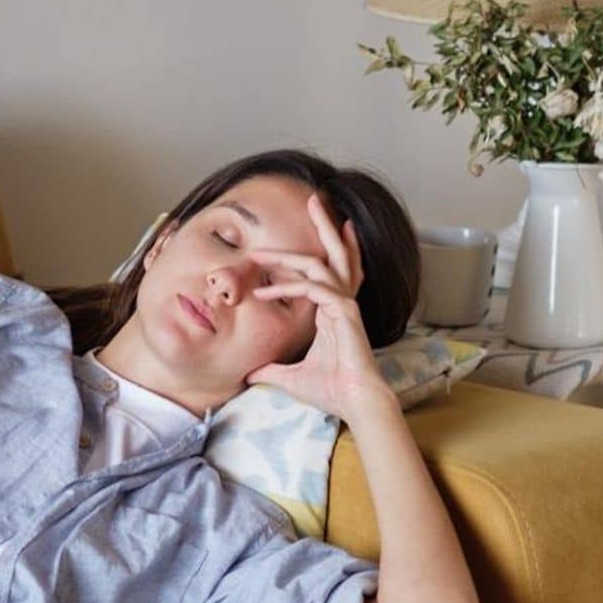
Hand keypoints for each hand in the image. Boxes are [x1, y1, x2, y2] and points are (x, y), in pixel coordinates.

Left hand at [244, 194, 391, 421]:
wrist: (354, 402)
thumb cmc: (330, 389)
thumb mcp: (290, 377)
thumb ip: (271, 370)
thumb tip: (249, 374)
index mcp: (332, 311)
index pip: (321, 274)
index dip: (300, 262)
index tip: (270, 260)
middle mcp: (341, 302)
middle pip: (335, 255)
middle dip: (324, 226)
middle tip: (313, 200)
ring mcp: (345, 305)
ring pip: (324, 262)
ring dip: (301, 244)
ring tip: (292, 222)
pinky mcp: (344, 312)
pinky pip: (313, 288)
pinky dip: (288, 286)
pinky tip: (265, 289)